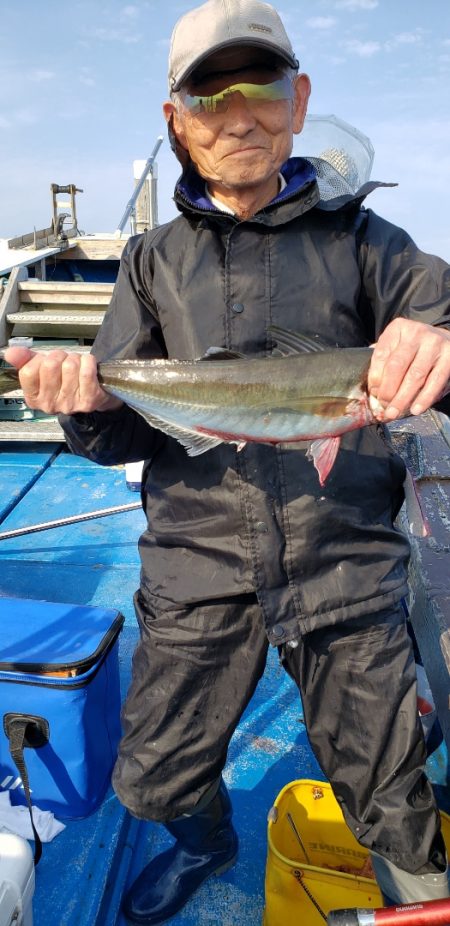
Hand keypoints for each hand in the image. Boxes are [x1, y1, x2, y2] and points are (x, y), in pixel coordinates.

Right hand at [3, 347, 122, 414]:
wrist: (93, 393)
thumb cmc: (64, 380)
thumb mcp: (41, 370)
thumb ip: (24, 360)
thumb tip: (10, 353)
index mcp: (33, 397)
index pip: (28, 371)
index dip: (39, 359)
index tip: (46, 361)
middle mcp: (49, 405)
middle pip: (50, 366)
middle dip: (59, 356)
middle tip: (65, 361)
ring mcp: (69, 404)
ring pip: (69, 366)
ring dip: (75, 358)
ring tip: (77, 365)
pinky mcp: (88, 401)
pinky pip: (86, 372)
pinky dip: (89, 362)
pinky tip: (88, 365)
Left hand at [368, 318, 449, 420]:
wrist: (446, 341)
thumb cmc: (415, 349)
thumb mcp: (397, 346)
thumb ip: (383, 361)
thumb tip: (373, 390)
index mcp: (398, 328)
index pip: (381, 355)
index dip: (374, 378)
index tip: (374, 393)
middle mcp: (416, 332)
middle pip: (396, 366)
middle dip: (388, 391)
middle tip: (384, 408)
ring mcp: (434, 344)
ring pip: (415, 376)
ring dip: (403, 398)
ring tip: (395, 413)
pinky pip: (435, 381)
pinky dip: (424, 398)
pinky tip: (416, 409)